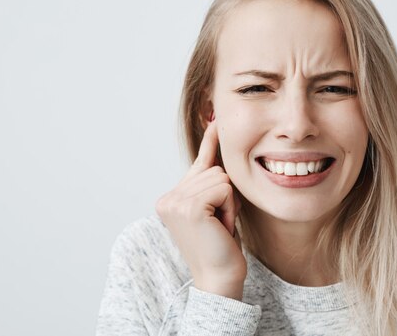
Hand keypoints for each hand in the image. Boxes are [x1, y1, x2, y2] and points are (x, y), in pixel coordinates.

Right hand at [155, 120, 245, 299]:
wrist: (220, 278)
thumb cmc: (221, 244)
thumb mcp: (215, 206)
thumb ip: (211, 178)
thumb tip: (217, 143)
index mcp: (169, 198)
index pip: (198, 164)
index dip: (211, 143)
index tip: (215, 119)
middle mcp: (167, 198)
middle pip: (214, 169)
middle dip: (226, 195)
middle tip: (219, 223)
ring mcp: (174, 202)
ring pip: (220, 177)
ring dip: (229, 203)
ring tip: (220, 226)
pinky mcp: (189, 207)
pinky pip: (223, 188)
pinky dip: (230, 207)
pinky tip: (221, 227)